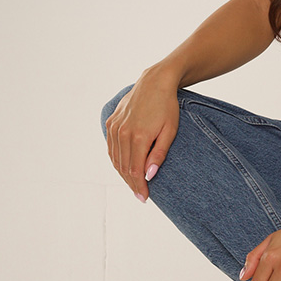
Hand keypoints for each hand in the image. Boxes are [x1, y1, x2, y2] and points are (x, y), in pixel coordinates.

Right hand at [104, 69, 179, 201]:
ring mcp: (115, 127)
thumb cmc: (167, 107)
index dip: (139, 186)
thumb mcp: (170, 131)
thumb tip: (150, 175)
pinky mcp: (111, 122)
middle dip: (132, 183)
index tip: (144, 198)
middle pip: (124, 167)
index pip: (135, 170)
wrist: (154, 82)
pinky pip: (111, 147)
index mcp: (139, 136)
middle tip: (140, 196)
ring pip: (115, 158)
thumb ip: (159, 154)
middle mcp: (123, 132)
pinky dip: (117, 160)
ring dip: (123, 174)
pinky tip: (124, 168)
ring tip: (134, 185)